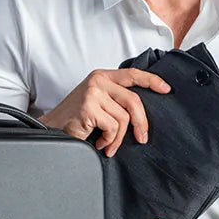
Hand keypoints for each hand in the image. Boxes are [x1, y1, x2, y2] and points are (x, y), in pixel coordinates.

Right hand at [39, 68, 170, 156]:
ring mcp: (93, 93)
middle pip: (134, 100)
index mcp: (102, 76)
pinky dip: (108, 140)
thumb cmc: (76, 118)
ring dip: (118, 138)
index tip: (166, 89)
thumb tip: (142, 110)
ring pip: (123, 118)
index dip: (152, 81)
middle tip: (142, 138)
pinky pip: (112, 128)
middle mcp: (98, 81)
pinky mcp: (89, 108)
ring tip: (108, 144)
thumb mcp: (98, 100)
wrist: (52, 129)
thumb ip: (116, 98)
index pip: (133, 74)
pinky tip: (99, 142)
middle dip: (141, 123)